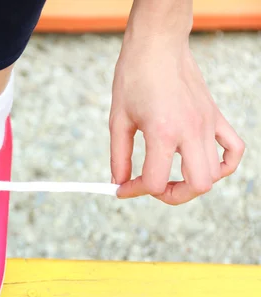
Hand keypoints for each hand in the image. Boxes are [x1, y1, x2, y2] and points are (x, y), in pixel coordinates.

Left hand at [109, 34, 244, 204]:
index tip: (123, 188)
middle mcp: (190, 131)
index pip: (156, 182)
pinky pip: (234, 149)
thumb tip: (118, 182)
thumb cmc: (134, 77)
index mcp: (162, 132)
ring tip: (172, 174)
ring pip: (215, 173)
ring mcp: (207, 124)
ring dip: (193, 182)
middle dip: (173, 195)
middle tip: (154, 187)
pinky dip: (224, 164)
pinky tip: (202, 162)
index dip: (135, 191)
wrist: (157, 44)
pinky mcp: (215, 116)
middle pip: (198, 185)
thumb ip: (118, 156)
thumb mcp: (118, 120)